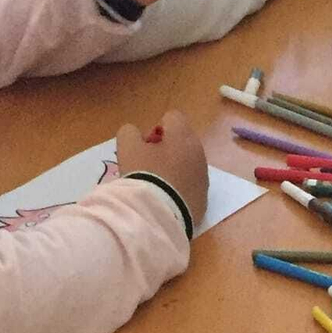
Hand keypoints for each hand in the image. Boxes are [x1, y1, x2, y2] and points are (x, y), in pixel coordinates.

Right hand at [116, 111, 208, 231]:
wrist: (160, 215)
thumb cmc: (145, 174)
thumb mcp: (127, 146)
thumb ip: (130, 132)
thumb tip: (138, 136)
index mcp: (183, 135)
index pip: (173, 117)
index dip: (157, 128)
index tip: (147, 144)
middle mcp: (199, 154)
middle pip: (183, 142)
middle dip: (167, 148)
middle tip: (150, 163)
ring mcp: (204, 179)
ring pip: (188, 166)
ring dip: (175, 169)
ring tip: (158, 183)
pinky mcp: (204, 201)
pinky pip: (191, 188)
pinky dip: (180, 189)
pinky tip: (167, 198)